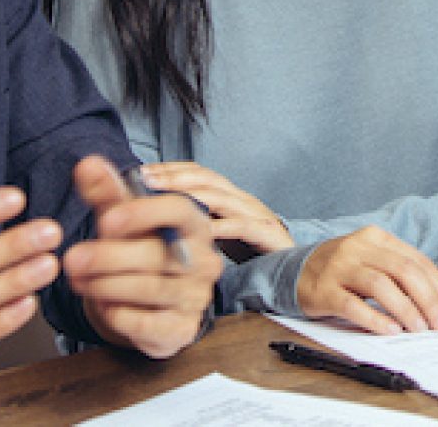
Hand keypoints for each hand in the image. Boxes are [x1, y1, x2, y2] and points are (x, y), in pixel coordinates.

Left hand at [63, 156, 219, 359]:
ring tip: (77, 280)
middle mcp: (204, 259)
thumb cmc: (140, 248)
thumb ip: (106, 191)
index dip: (144, 213)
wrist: (152, 302)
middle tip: (72, 258)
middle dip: (110, 256)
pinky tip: (102, 305)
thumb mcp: (123, 218)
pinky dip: (119, 314)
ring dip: (107, 284)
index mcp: (195, 223)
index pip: (179, 210)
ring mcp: (196, 296)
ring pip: (151, 288)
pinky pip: (148, 322)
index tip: (106, 221)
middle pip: (159, 254)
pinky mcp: (182, 328)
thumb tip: (87, 163)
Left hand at [143, 161, 293, 253]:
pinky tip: (203, 232)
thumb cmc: (251, 253)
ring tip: (166, 200)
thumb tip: (154, 218)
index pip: (199, 172)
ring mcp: (256, 214)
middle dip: (175, 177)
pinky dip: (222, 226)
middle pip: (208, 178)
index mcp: (229, 197)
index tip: (142, 172)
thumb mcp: (218, 234)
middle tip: (146, 180)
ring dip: (192, 196)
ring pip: (222, 197)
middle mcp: (242, 200)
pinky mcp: (268, 234)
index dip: (171, 168)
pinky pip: (243, 226)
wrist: (294, 269)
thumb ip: (195, 224)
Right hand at [297, 227, 437, 335]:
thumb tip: (436, 303)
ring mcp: (339, 266)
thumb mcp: (371, 260)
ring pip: (380, 285)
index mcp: (376, 237)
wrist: (293, 269)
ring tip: (419, 328)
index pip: (417, 260)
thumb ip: (398, 273)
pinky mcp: (323, 289)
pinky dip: (374, 319)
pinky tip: (390, 330)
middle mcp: (359, 247)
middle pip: (403, 270)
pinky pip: (352, 304)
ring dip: (405, 309)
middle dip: (428, 299)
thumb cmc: (342, 269)